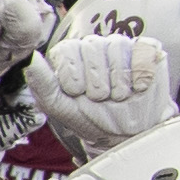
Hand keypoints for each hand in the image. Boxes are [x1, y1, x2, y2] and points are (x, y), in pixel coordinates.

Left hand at [27, 24, 172, 149]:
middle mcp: (96, 45)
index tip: (78, 93)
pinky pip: (143, 49)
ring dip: (118, 81)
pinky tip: (137, 89)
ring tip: (118, 97)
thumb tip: (31, 58)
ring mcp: (123, 46)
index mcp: (72, 55)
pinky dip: (140, 74)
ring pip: (117, 47)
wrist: (127, 133)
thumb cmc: (91, 118)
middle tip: (101, 98)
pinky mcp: (148, 50)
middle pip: (92, 46)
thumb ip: (43, 83)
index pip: (67, 48)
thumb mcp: (61, 107)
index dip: (73, 75)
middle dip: (96, 82)